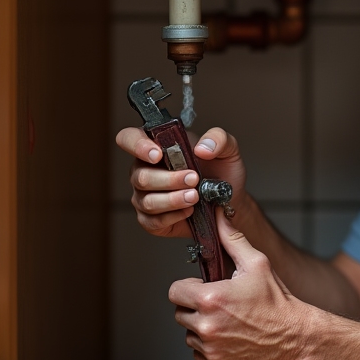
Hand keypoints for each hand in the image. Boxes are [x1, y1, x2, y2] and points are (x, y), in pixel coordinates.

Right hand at [115, 125, 248, 239]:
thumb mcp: (228, 148)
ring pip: (147, 200)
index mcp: (157, 146)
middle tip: (193, 179)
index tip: (158, 155)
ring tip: (195, 196)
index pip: (129, 138)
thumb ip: (218, 139)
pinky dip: (173, 216)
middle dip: (169, 179)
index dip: (137, 145)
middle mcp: (145, 170)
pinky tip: (188, 211)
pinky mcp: (151, 219)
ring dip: (172, 199)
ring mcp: (145, 196)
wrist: (230, 201)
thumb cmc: (222, 172)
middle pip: (140, 175)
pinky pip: (153, 220)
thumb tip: (202, 148)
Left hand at [169, 207, 310, 359]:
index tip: (204, 287)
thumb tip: (218, 216)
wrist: (294, 335)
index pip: (175, 291)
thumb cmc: (275, 299)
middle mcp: (205, 326)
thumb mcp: (256, 264)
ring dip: (202, 327)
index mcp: (210, 299)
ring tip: (228, 321)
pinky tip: (231, 337)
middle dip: (195, 307)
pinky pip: (199, 353)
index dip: (188, 287)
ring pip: (189, 334)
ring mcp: (210, 349)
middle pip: (180, 313)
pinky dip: (210, 346)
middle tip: (220, 304)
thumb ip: (231, 239)